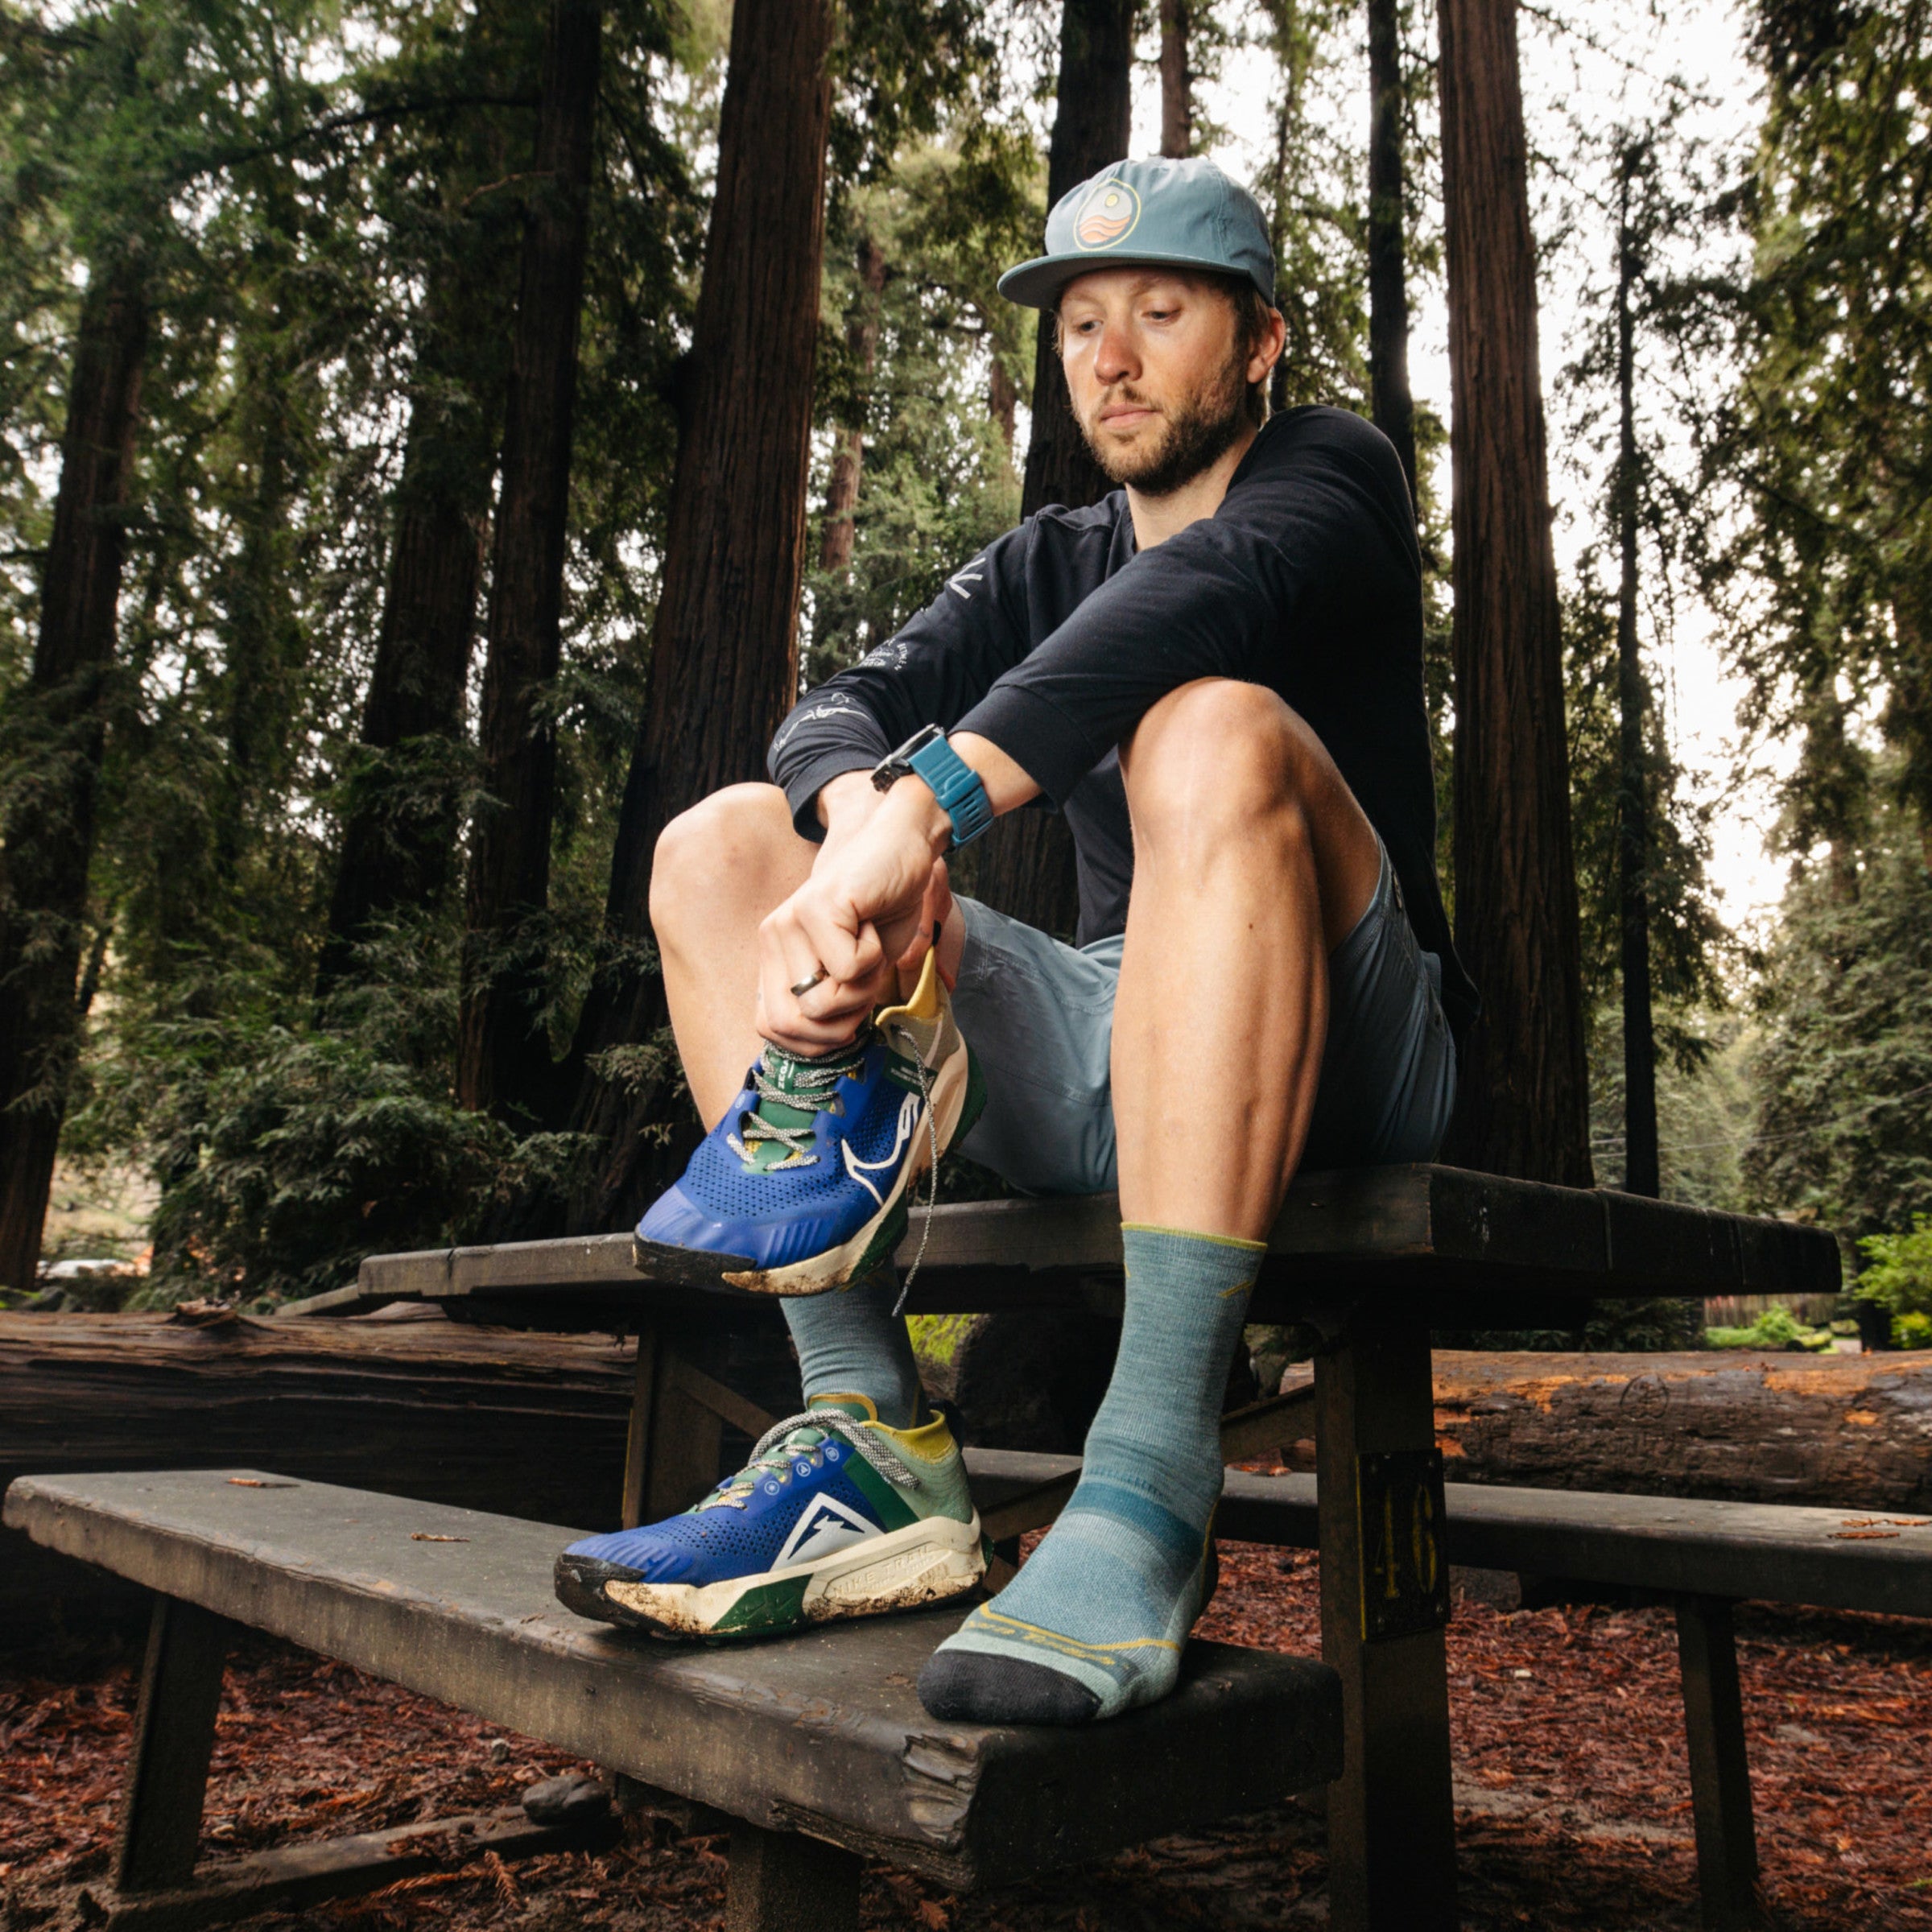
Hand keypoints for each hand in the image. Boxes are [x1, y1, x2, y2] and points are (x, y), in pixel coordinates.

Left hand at [757, 779, 951, 1052]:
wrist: (902, 850)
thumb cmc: (882, 912)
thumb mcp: (856, 973)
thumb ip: (832, 1007)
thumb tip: (821, 1050)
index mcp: (774, 956)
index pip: (771, 1029)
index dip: (814, 1040)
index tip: (847, 1015)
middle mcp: (773, 937)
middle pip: (794, 1024)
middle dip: (841, 1019)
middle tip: (863, 981)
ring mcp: (790, 921)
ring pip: (821, 1002)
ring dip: (862, 987)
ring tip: (867, 948)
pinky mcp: (817, 908)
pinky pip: (847, 968)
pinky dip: (874, 957)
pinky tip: (871, 924)